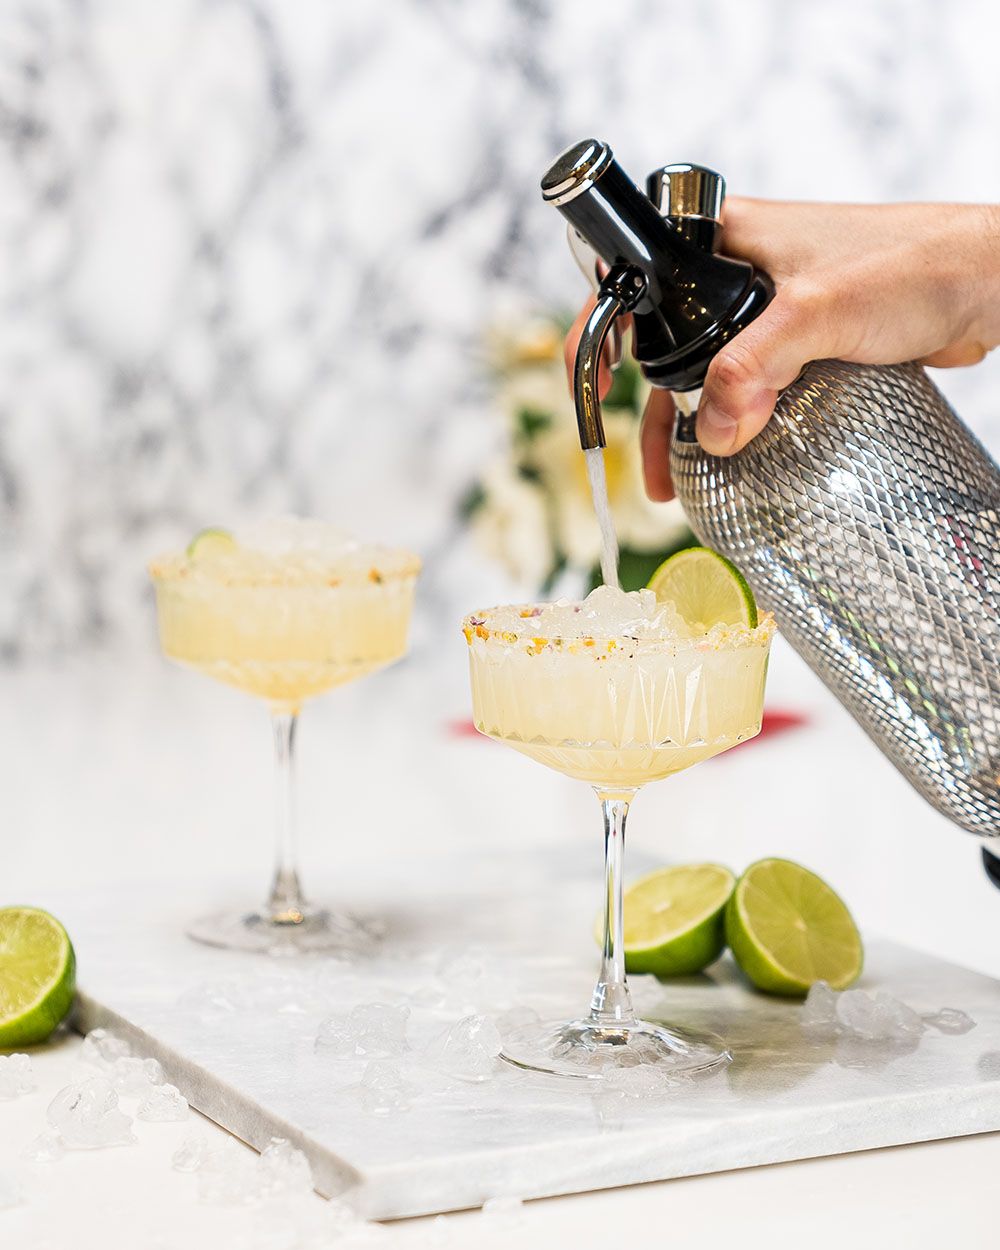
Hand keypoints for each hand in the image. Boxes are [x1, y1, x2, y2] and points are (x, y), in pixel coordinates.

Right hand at [565, 200, 999, 499]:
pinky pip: (753, 385)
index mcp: (725, 239)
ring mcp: (772, 310)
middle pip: (668, 340)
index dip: (606, 322)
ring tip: (673, 483)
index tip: (593, 374)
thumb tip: (714, 434)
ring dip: (690, 423)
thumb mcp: (819, 311)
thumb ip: (756, 368)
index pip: (638, 273)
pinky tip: (732, 460)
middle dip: (648, 400)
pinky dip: (736, 422)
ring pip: (709, 371)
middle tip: (639, 458)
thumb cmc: (911, 264)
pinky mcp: (803, 343)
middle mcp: (739, 271)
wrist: (986, 283)